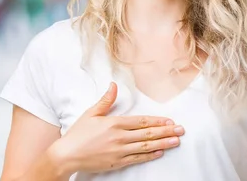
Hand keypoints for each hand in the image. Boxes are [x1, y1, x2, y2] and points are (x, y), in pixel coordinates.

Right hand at [49, 82, 183, 173]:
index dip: (157, 121)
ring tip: (176, 141)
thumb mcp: (91, 113)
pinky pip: (137, 159)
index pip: (141, 121)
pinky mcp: (117, 162)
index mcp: (114, 123)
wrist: (66, 156)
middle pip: (147, 134)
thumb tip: (114, 85)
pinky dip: (150, 156)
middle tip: (181, 130)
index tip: (170, 121)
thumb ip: (106, 100)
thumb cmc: (78, 134)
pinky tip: (160, 152)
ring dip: (163, 143)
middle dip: (166, 131)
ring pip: (146, 147)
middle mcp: (119, 137)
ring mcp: (119, 151)